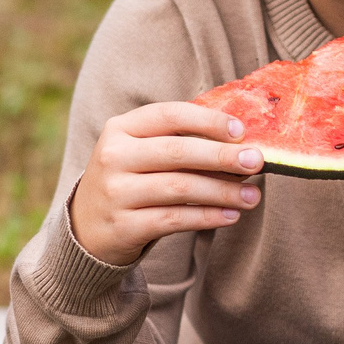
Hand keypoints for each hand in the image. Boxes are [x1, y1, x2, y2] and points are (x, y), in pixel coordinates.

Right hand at [68, 102, 263, 265]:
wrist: (86, 228)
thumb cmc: (130, 182)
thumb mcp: (141, 152)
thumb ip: (180, 142)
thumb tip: (240, 143)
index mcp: (121, 128)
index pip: (169, 115)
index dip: (208, 121)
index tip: (241, 131)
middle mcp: (113, 157)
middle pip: (178, 152)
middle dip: (223, 156)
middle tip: (257, 162)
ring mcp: (116, 193)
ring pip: (180, 188)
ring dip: (222, 191)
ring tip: (252, 196)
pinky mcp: (123, 226)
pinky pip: (174, 219)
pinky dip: (207, 217)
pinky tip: (231, 216)